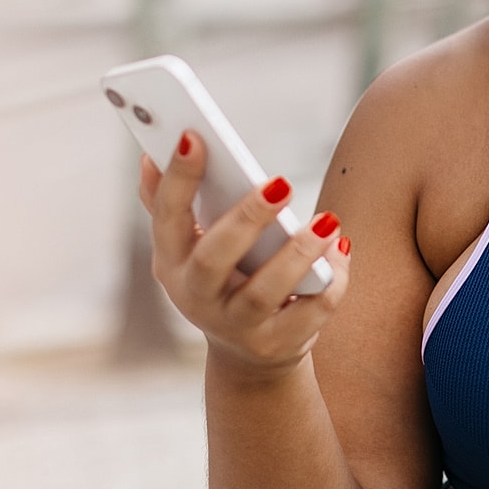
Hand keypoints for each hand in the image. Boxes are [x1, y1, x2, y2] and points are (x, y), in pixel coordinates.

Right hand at [138, 131, 350, 375]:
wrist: (249, 353)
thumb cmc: (221, 278)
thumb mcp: (190, 247)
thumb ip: (171, 203)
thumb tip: (149, 156)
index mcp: (171, 262)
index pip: (166, 217)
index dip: (177, 178)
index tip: (193, 136)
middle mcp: (197, 298)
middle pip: (213, 260)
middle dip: (246, 220)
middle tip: (281, 183)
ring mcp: (237, 326)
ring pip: (264, 293)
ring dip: (297, 254)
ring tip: (327, 221)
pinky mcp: (277, 344)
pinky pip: (309, 314)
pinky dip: (331, 282)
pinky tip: (340, 247)